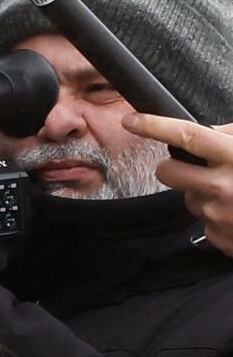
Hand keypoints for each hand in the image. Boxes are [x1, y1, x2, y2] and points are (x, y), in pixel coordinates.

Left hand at [157, 114, 232, 258]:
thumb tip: (213, 131)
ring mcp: (219, 214)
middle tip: (190, 165)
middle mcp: (224, 185)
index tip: (132, 120)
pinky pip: (203, 221)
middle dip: (171, 166)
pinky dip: (215, 216)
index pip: (188, 136)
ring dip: (201, 192)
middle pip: (169, 171)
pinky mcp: (218, 236)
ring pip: (186, 197)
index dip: (156, 126)